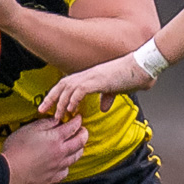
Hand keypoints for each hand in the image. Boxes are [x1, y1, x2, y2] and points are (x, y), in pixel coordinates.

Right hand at [0, 115, 87, 183]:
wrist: (10, 172)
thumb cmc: (17, 149)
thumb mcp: (29, 129)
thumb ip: (45, 123)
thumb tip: (56, 120)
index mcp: (56, 138)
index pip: (73, 127)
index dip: (78, 120)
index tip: (78, 117)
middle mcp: (61, 152)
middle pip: (80, 142)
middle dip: (84, 134)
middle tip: (83, 130)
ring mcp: (58, 166)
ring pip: (76, 157)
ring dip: (79, 149)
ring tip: (78, 145)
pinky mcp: (53, 178)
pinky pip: (66, 171)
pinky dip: (68, 165)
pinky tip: (64, 163)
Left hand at [37, 54, 152, 118]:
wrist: (142, 67)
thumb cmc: (131, 76)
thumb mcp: (115, 89)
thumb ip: (107, 97)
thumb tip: (104, 107)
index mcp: (90, 76)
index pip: (67, 84)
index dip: (56, 94)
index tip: (49, 106)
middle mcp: (87, 74)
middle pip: (62, 84)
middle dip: (51, 98)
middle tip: (41, 111)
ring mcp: (92, 76)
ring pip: (68, 88)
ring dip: (60, 102)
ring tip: (56, 116)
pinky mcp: (98, 80)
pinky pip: (80, 90)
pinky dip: (73, 99)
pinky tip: (70, 109)